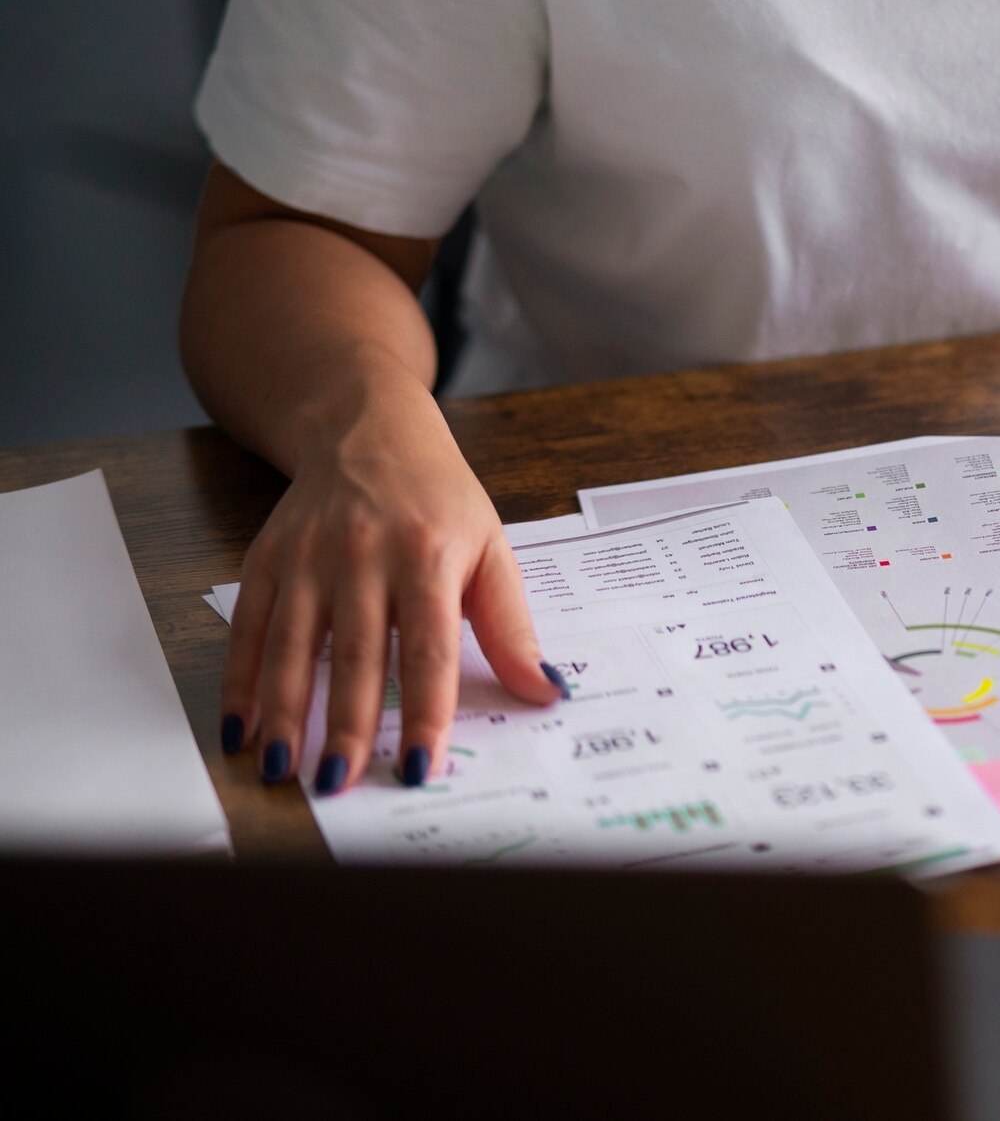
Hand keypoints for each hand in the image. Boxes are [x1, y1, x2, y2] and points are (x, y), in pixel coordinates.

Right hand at [218, 394, 560, 793]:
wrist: (368, 430)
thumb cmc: (439, 498)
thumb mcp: (492, 548)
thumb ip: (513, 626)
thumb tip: (546, 690)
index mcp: (429, 556)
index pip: (429, 650)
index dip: (423, 711)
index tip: (418, 766)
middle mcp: (363, 555)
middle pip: (355, 654)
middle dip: (346, 725)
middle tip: (341, 783)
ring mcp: (308, 558)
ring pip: (291, 647)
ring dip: (284, 713)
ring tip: (284, 770)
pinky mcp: (266, 560)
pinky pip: (248, 628)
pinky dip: (238, 682)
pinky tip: (240, 729)